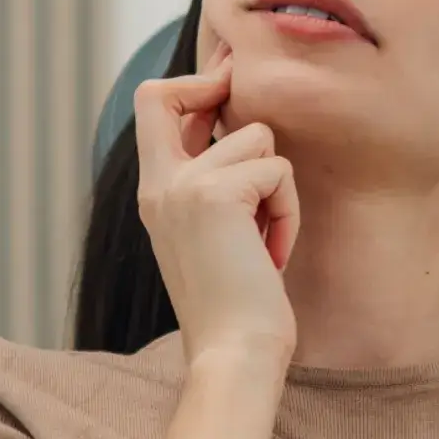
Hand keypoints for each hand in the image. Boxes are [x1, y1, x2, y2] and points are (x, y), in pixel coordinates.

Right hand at [134, 53, 300, 368]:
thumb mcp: (215, 235)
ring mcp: (182, 186)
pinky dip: (287, 213)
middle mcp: (158, 184)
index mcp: (154, 193)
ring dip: (276, 188)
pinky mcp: (216, 194)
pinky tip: (272, 254)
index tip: (225, 85)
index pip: (151, 104)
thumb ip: (215, 185)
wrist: (234, 354)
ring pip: (256, 137)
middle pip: (165, 93)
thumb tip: (246, 133)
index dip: (190, 85)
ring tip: (265, 238)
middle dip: (214, 87)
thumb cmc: (236, 307)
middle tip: (244, 109)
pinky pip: (278, 171)